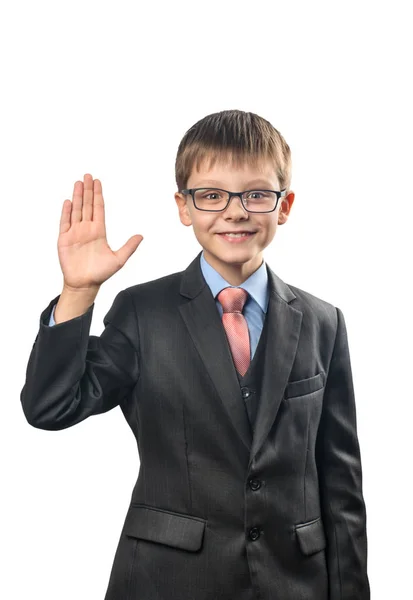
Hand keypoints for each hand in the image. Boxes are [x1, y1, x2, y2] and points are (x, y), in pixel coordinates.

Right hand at [57, 173, 142, 290]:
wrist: (84, 284)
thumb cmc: (100, 273)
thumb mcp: (119, 260)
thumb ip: (129, 247)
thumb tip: (141, 236)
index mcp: (99, 231)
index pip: (98, 208)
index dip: (98, 195)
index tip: (98, 182)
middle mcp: (87, 229)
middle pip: (87, 205)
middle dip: (87, 190)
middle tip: (88, 175)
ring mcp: (75, 233)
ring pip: (76, 210)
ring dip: (77, 196)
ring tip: (78, 182)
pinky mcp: (64, 239)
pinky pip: (65, 222)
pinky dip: (66, 212)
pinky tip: (68, 201)